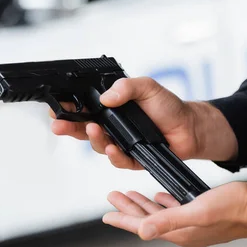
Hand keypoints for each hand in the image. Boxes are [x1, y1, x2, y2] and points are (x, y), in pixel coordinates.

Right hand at [50, 77, 237, 169]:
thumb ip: (126, 87)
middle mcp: (113, 127)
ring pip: (97, 145)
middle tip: (58, 124)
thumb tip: (106, 97)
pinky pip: (117, 160)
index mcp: (112, 108)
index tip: (55, 108)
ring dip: (92, 139)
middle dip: (68, 127)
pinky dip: (113, 155)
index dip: (68, 109)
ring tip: (93, 130)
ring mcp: (121, 143)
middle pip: (83, 129)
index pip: (84, 109)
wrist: (190, 128)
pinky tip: (112, 148)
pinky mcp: (132, 159)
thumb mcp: (147, 87)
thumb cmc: (169, 107)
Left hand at [102, 183, 246, 246]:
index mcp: (180, 233)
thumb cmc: (234, 209)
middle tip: (114, 197)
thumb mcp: (197, 211)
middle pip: (148, 220)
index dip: (123, 219)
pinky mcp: (202, 214)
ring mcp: (193, 223)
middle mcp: (184, 230)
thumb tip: (142, 231)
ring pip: (160, 214)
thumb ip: (168, 221)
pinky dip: (164, 203)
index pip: (143, 227)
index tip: (106, 215)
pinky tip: (160, 196)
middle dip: (129, 208)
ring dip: (144, 204)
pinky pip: (176, 209)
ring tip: (130, 195)